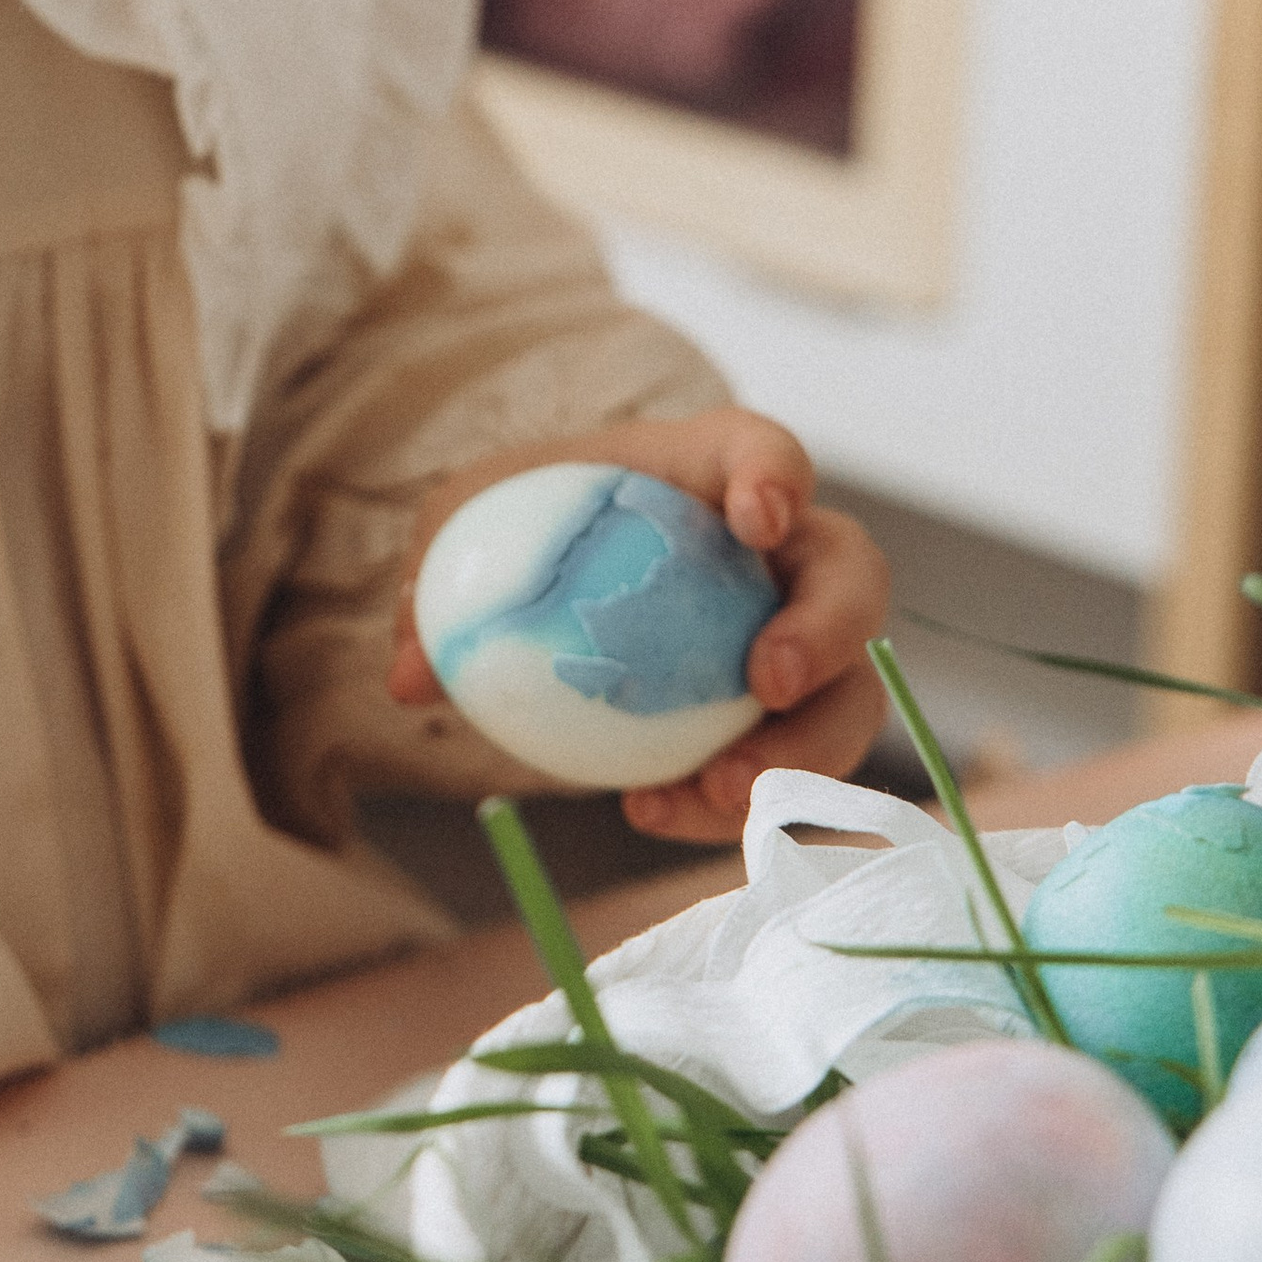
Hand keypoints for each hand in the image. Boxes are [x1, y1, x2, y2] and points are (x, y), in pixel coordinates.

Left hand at [387, 408, 888, 845]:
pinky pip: (789, 766)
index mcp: (716, 471)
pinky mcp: (783, 717)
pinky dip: (732, 798)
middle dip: (826, 633)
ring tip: (718, 789)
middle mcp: (784, 553)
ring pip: (845, 693)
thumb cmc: (524, 521)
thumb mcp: (466, 523)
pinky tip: (655, 810)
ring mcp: (798, 638)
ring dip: (801, 748)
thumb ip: (440, 576)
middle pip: (852, 580)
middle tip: (762, 684)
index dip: (778, 478)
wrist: (555, 571)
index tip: (753, 518)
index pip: (769, 451)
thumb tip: (409, 674)